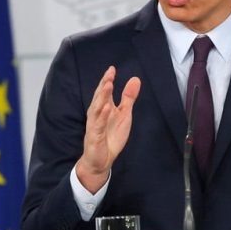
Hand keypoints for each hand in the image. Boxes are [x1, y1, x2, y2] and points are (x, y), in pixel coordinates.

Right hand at [76, 66, 140, 192]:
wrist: (102, 160)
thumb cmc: (110, 136)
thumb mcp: (124, 115)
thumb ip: (128, 98)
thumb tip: (135, 79)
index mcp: (103, 108)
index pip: (104, 92)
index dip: (107, 80)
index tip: (112, 69)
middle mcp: (97, 115)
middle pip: (99, 97)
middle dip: (104, 85)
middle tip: (110, 74)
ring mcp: (95, 125)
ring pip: (97, 109)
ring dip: (102, 97)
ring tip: (108, 85)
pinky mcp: (95, 137)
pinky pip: (98, 125)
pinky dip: (102, 116)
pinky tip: (107, 108)